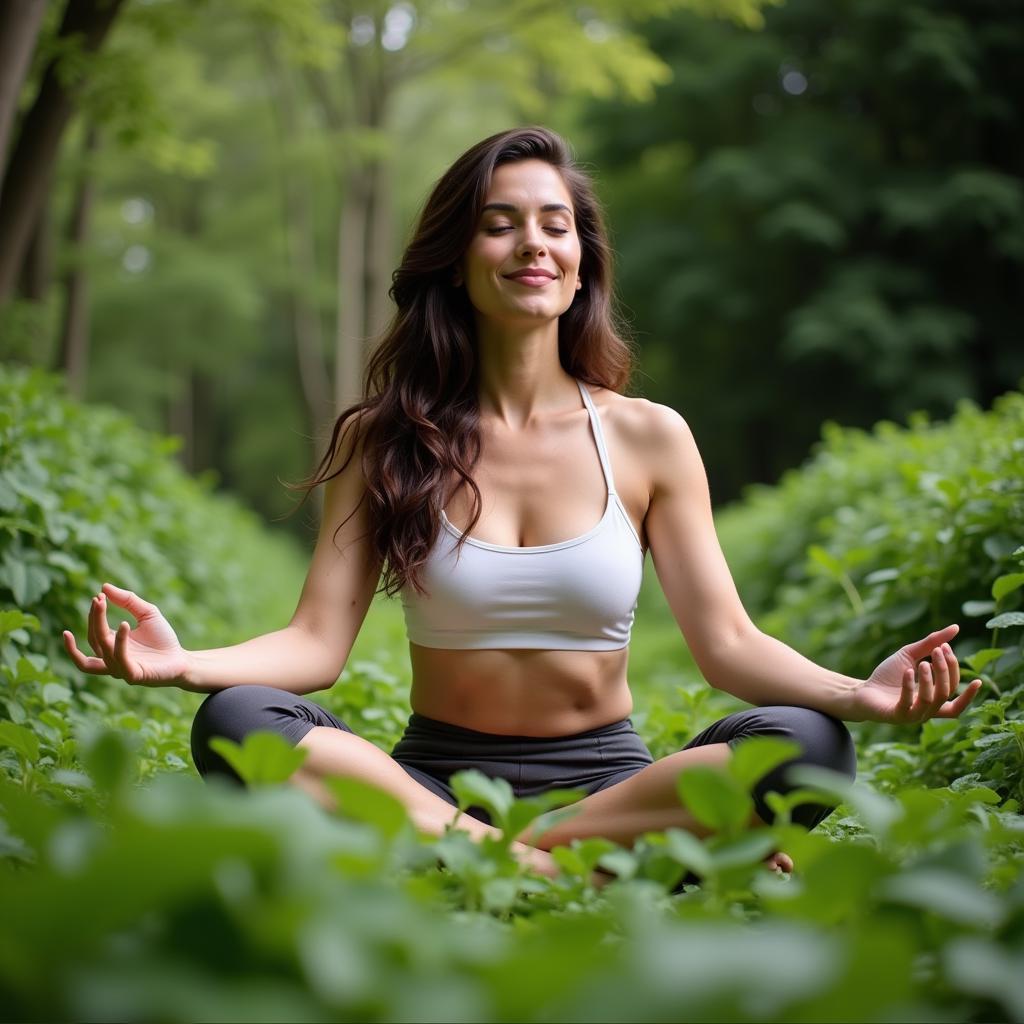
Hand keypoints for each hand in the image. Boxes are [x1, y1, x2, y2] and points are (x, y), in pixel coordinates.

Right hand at [63, 583, 192, 687]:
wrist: (182, 659)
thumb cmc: (163, 639)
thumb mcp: (146, 613)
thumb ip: (128, 600)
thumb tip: (104, 586)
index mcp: (111, 646)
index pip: (95, 631)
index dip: (94, 614)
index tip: (98, 596)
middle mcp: (111, 658)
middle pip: (94, 638)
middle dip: (94, 618)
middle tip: (98, 599)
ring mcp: (120, 668)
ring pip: (101, 648)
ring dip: (99, 626)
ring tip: (102, 604)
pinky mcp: (132, 675)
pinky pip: (120, 658)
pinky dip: (119, 641)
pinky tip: (124, 623)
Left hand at [853, 624, 982, 723]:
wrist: (862, 690)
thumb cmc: (889, 675)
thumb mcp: (910, 655)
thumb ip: (931, 644)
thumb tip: (956, 627)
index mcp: (934, 697)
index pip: (953, 688)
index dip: (955, 670)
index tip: (947, 648)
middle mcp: (927, 709)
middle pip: (946, 692)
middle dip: (945, 669)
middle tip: (937, 650)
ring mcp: (912, 715)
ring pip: (931, 700)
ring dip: (929, 679)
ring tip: (924, 662)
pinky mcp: (896, 716)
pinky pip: (907, 704)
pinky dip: (908, 686)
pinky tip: (908, 671)